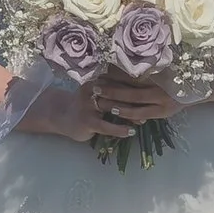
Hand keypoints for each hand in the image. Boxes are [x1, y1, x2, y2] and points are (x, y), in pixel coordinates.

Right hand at [15, 65, 164, 144]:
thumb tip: (139, 87)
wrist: (62, 115)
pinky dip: (120, 129)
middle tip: (151, 105)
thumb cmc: (85, 104)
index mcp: (97, 80)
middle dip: (136, 100)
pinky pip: (107, 126)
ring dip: (130, 115)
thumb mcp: (97, 92)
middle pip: (119, 94)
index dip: (136, 85)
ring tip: (143, 120)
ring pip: (114, 109)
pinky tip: (130, 132)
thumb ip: (113, 89)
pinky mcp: (87, 121)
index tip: (151, 89)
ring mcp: (89, 106)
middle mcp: (93, 90)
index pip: (119, 80)